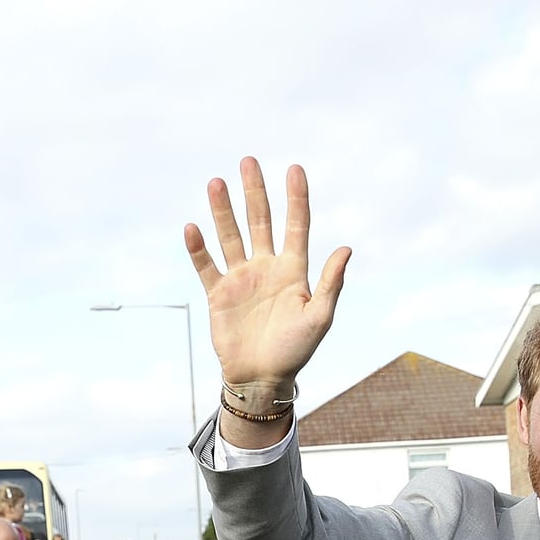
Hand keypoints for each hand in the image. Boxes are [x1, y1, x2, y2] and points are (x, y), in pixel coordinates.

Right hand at [184, 158, 350, 392]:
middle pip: (260, 221)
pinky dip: (199, 248)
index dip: (296, 198)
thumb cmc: (295, 350)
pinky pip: (207, 266)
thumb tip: (345, 248)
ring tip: (216, 183)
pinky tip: (193, 228)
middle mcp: (266, 267)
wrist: (261, 378)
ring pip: (231, 236)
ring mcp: (241, 278)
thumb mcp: (319, 318)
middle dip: (255, 192)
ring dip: (223, 211)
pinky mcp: (218, 294)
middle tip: (249, 162)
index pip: (296, 225)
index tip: (295, 169)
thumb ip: (330, 283)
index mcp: (293, 270)